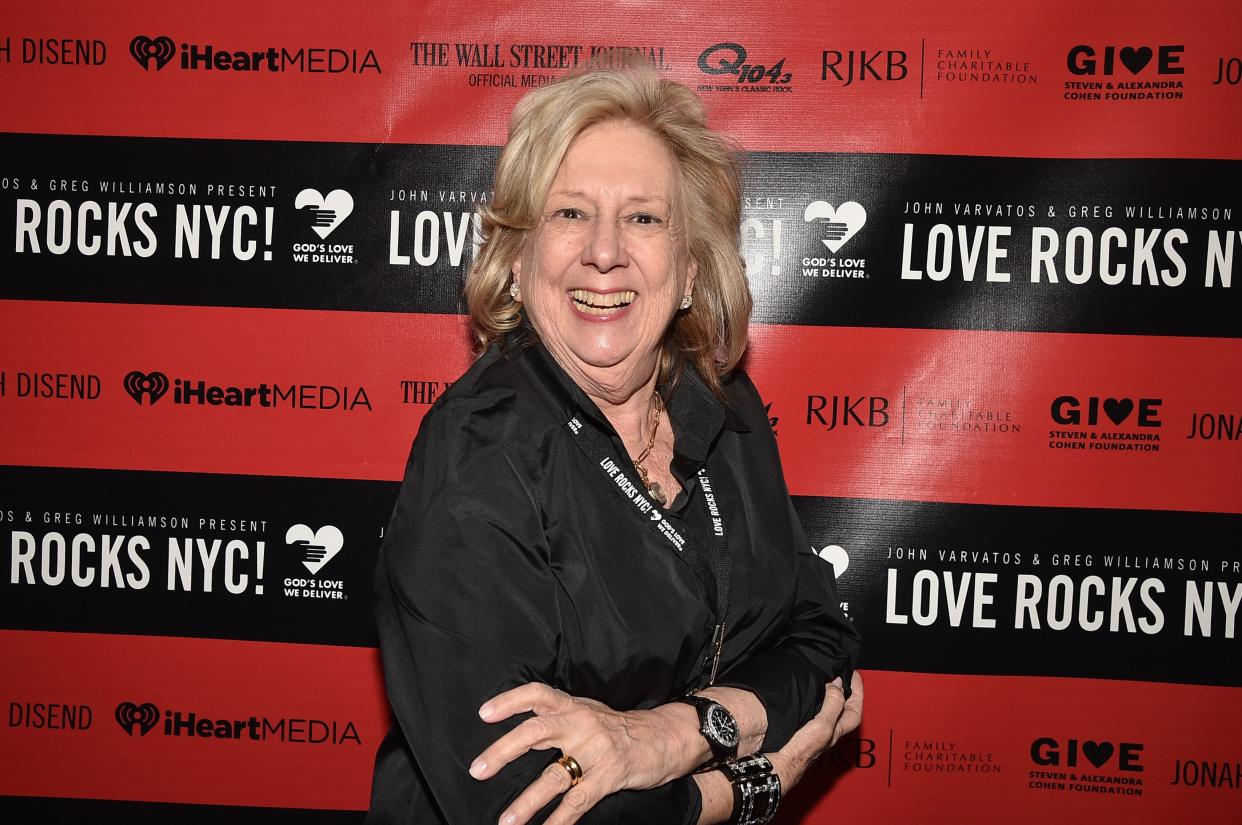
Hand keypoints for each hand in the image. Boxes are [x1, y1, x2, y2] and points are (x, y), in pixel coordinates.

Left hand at [470, 682, 693, 824]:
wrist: (666, 736)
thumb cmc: (620, 727)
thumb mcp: (589, 712)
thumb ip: (559, 715)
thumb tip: (520, 725)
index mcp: (573, 706)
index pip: (537, 694)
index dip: (509, 702)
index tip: (484, 714)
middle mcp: (581, 724)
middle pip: (535, 731)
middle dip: (503, 751)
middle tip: (478, 769)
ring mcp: (596, 750)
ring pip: (553, 776)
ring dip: (527, 802)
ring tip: (506, 820)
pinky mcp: (609, 775)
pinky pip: (578, 801)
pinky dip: (559, 820)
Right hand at [767, 671, 864, 791]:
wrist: (779, 763)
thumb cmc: (802, 750)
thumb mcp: (823, 724)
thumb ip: (833, 704)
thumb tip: (838, 684)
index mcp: (838, 729)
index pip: (856, 708)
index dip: (857, 690)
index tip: (855, 674)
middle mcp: (829, 730)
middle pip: (844, 708)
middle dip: (845, 690)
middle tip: (842, 675)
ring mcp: (815, 731)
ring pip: (829, 709)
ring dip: (830, 694)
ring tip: (827, 680)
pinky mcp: (802, 730)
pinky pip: (815, 711)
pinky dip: (816, 700)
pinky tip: (808, 696)